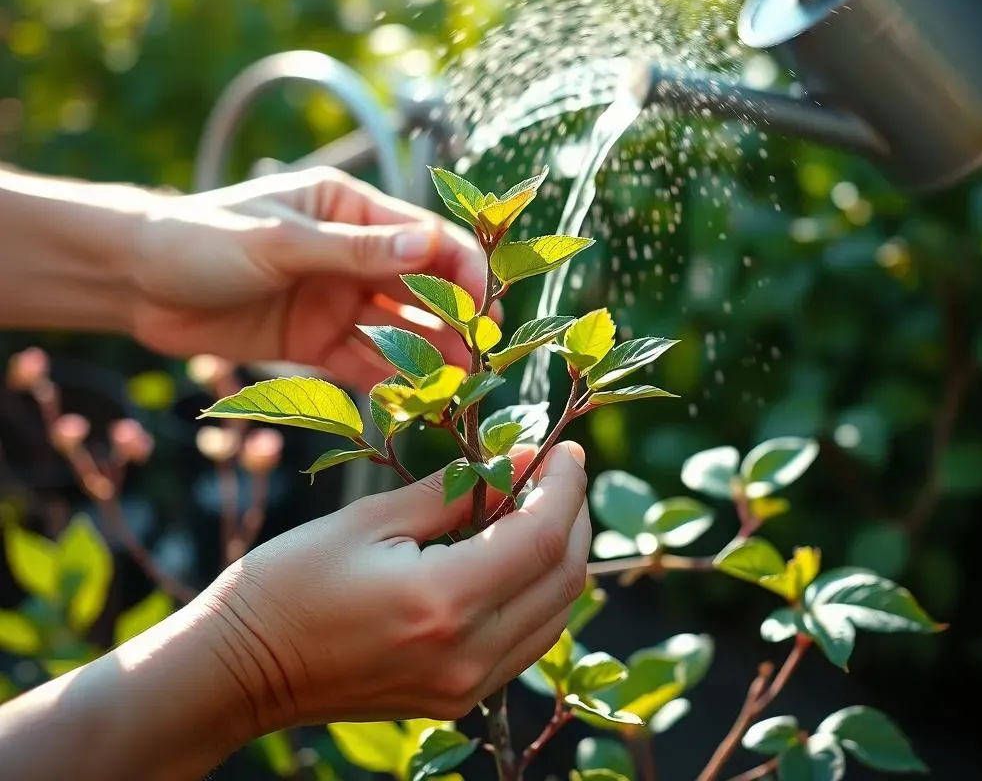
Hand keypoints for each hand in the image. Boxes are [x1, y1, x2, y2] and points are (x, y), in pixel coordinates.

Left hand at [129, 167, 489, 390]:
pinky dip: (388, 382)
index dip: (462, 268)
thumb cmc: (203, 237)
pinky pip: (362, 364)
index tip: (489, 303)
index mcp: (350, 209)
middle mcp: (354, 256)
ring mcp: (337, 301)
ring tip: (460, 386)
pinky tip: (413, 402)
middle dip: (454, 320)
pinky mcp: (316, 343)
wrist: (135, 283)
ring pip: (399, 331)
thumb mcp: (280, 239)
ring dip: (430, 356)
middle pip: (420, 289)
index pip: (424, 238)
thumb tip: (427, 247)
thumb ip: (354, 250)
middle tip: (484, 355)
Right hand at [201, 442, 589, 728]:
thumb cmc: (290, 581)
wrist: (240, 669)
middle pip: (563, 581)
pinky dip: (539, 595)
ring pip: (555, 617)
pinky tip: (518, 556)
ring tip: (544, 505)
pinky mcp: (455, 700)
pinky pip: (526, 644)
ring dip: (562, 557)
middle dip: (574, 517)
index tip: (568, 449)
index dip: (565, 487)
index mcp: (443, 604)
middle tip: (559, 471)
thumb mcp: (372, 519)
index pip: (542, 539)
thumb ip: (453, 492)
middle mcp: (467, 656)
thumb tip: (516, 461)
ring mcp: (464, 688)